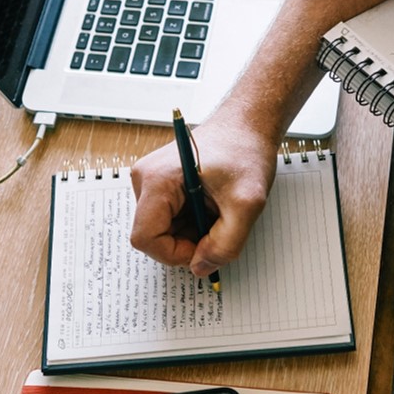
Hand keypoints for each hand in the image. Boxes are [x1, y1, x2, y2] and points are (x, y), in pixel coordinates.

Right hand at [129, 122, 276, 275]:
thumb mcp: (247, 204)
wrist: (248, 125)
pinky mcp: (161, 184)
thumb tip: (201, 268)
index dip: (175, 253)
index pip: (145, 239)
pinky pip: (170, 218)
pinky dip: (193, 221)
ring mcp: (151, 181)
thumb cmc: (246, 152)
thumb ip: (226, 244)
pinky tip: (211, 204)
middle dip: (188, 241)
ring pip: (163, 229)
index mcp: (157, 180)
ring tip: (217, 209)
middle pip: (154, 236)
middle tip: (219, 225)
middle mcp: (146, 179)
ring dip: (193, 231)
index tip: (205, 247)